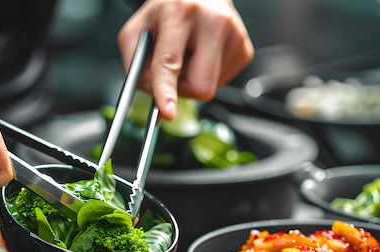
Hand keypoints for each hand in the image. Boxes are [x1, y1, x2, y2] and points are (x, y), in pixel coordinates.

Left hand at [118, 0, 253, 120]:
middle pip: (199, 86)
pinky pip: (220, 82)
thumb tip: (149, 94)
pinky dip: (206, 75)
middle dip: (181, 89)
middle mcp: (212, 21)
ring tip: (189, 53)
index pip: (171, 62)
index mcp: (180, 13)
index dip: (167, 90)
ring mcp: (234, 36)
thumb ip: (134, 62)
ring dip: (192, 79)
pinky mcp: (244, 49)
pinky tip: (203, 54)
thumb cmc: (168, 11)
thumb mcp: (137, 29)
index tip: (167, 112)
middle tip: (173, 71)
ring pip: (210, 88)